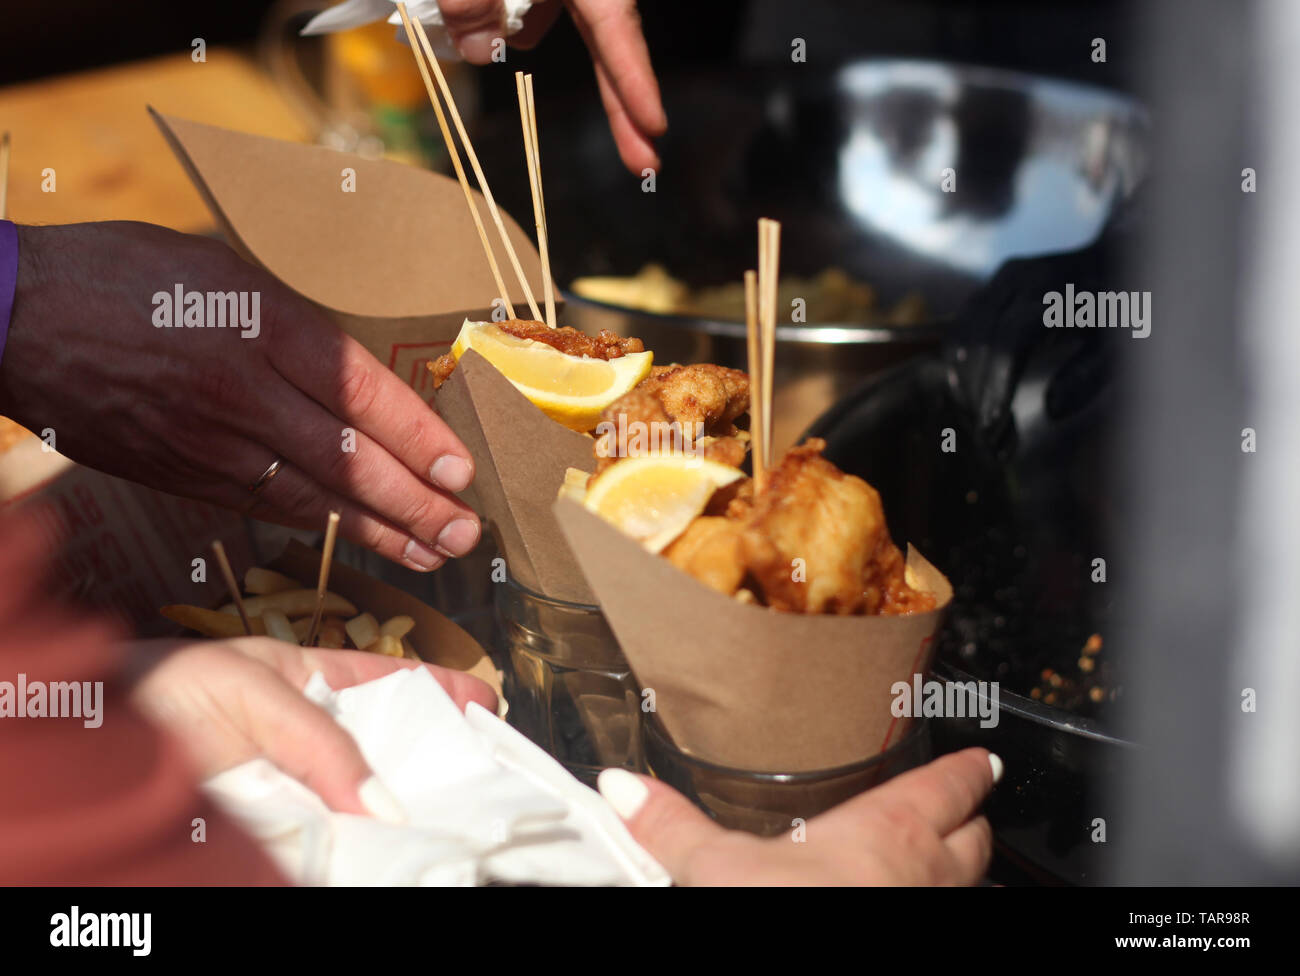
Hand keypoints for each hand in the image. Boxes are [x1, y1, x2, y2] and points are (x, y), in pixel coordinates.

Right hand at [0, 221, 480, 571]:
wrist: (11, 314)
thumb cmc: (122, 272)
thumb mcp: (221, 265)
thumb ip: (292, 316)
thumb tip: (359, 365)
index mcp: (261, 323)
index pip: (362, 392)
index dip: (418, 438)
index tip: (462, 471)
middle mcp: (242, 389)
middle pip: (348, 459)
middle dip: (415, 504)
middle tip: (468, 534)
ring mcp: (207, 439)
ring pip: (310, 496)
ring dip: (377, 531)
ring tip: (433, 554)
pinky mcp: (179, 471)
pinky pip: (262, 504)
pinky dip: (316, 526)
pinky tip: (357, 541)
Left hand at [131, 636, 497, 818]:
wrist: (94, 741)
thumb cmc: (163, 692)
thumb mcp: (254, 689)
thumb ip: (322, 737)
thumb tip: (384, 801)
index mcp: (313, 682)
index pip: (393, 685)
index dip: (442, 693)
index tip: (487, 707)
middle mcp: (313, 740)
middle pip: (391, 751)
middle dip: (435, 762)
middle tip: (482, 778)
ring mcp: (299, 788)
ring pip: (365, 804)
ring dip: (402, 813)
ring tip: (451, 822)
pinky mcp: (280, 832)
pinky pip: (330, 843)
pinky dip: (359, 852)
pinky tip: (386, 854)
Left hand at [440, 0, 666, 172]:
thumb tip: (476, 51)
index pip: (615, 27)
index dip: (633, 79)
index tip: (656, 127)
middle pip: (605, 47)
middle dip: (620, 106)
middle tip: (645, 167)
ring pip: (534, 24)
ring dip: (502, 28)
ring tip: (451, 6)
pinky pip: (514, 11)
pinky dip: (492, 15)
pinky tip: (456, 3)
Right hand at [598, 748, 998, 884]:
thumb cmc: (791, 913)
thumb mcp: (720, 868)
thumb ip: (673, 824)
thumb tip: (627, 788)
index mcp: (889, 829)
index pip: (951, 784)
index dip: (968, 768)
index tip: (978, 758)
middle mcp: (929, 874)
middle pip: (975, 837)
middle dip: (968, 820)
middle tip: (961, 808)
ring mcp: (935, 914)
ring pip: (972, 886)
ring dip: (959, 874)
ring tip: (936, 867)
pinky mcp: (932, 946)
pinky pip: (953, 915)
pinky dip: (942, 904)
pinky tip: (910, 905)